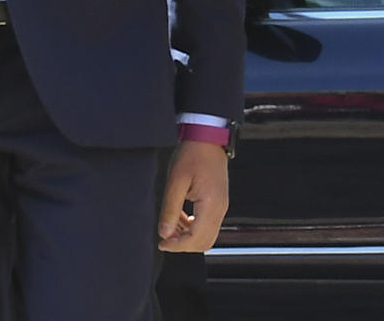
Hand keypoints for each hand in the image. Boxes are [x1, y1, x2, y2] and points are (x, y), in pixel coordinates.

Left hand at [158, 139, 230, 253]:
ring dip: (188, 236)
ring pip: (207, 236)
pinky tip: (180, 217)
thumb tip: (164, 233)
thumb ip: (170, 210)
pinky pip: (208, 225)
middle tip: (166, 237)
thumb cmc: (193, 154)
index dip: (177, 246)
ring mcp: (222, 206)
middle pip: (204, 242)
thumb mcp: (175, 181)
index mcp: (211, 204)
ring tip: (171, 225)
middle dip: (183, 244)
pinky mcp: (219, 202)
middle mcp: (220, 208)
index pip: (195, 238)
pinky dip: (193, 227)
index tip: (162, 243)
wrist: (208, 138)